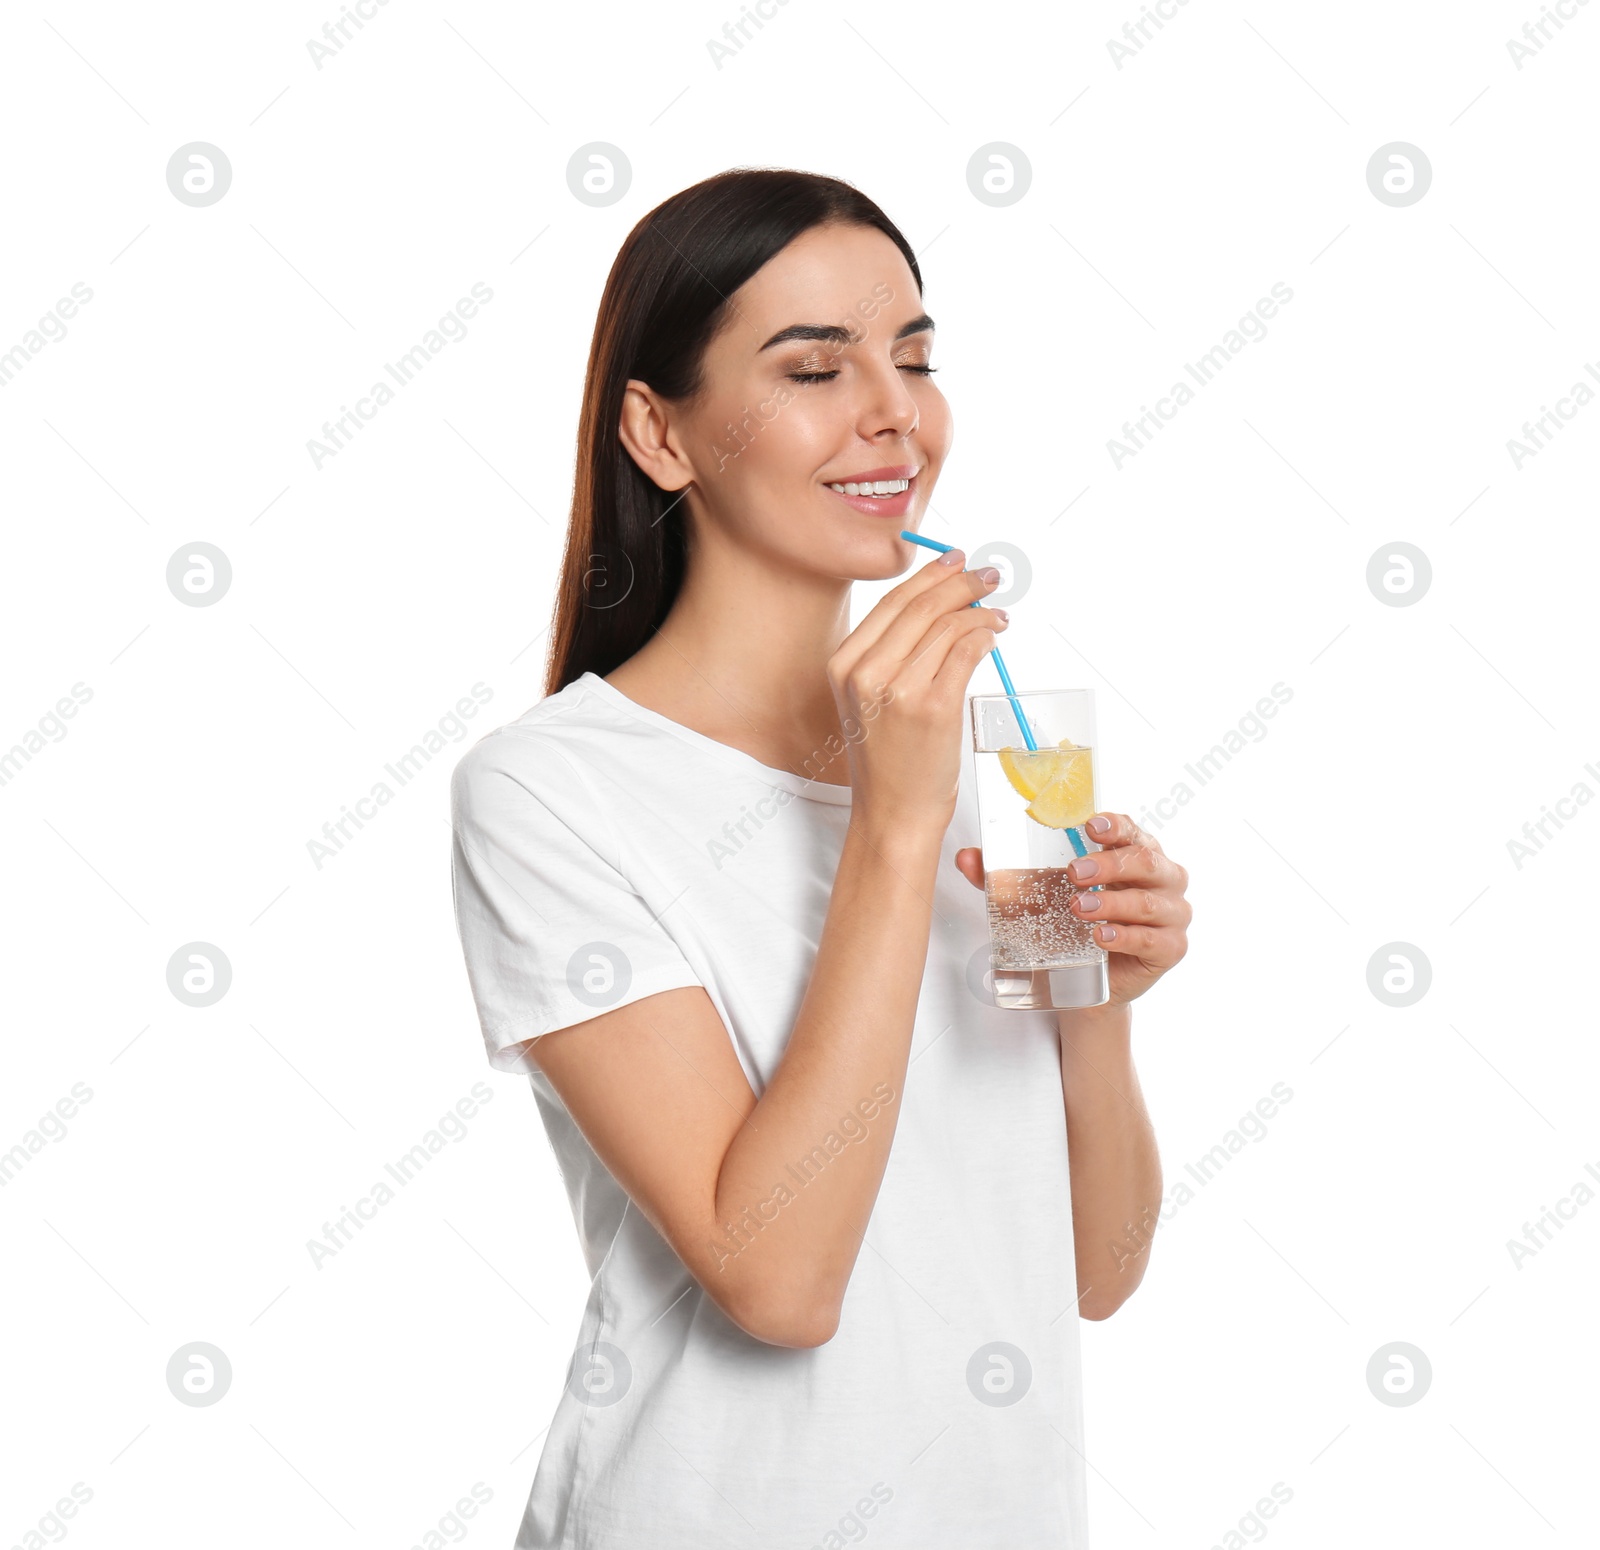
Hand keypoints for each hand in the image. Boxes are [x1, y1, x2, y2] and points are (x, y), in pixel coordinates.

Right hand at [828, 549, 1007, 837]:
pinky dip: (985, 637)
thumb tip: (941, 608)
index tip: (956, 562)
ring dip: (980, 613)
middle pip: (921, 606)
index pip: (892, 603)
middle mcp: (866, 673)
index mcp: (843, 665)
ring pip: (947, 626)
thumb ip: (892, 656)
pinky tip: (993, 638)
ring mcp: (899, 690)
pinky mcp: (933, 707)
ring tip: (998, 615)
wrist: (892, 814)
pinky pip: (966, 651)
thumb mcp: (869, 701)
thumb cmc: (888, 761)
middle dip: (961, 583)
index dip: (929, 576)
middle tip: (989, 576)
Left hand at [955, 813, 1189, 1006]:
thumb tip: (966, 858)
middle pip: (1146, 860)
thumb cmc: (1070, 926)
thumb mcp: (1038, 896)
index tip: (1089, 826)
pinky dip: (1126, 936)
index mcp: (1135, 853)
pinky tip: (1102, 937)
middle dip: (1110, 864)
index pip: (1131, 829)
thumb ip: (1005, 876)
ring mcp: (1172, 913)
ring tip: (1080, 908)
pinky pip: (1154, 939)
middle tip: (1074, 872)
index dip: (1115, 825)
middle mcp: (1161, 878)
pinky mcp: (1171, 948)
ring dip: (1113, 902)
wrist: (1085, 983)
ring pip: (1150, 900)